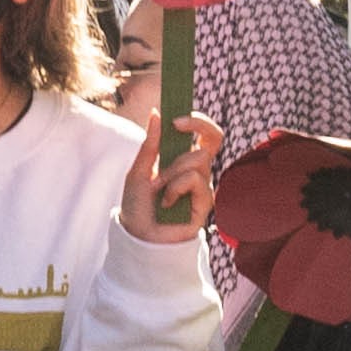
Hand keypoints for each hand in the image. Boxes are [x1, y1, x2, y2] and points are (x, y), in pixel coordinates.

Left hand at [119, 112, 214, 240]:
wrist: (139, 237)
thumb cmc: (137, 206)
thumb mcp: (138, 171)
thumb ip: (150, 144)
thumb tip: (156, 113)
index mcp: (181, 160)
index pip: (203, 135)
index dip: (198, 122)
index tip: (177, 118)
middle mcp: (196, 170)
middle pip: (213, 137)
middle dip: (196, 125)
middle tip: (177, 124)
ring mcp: (202, 186)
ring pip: (198, 159)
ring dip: (172, 170)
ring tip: (159, 189)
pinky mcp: (206, 203)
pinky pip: (194, 180)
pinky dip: (175, 188)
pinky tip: (167, 203)